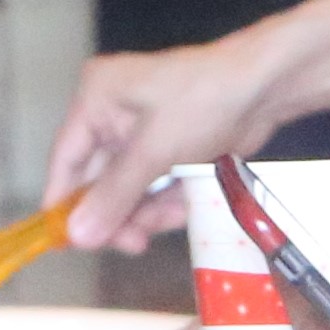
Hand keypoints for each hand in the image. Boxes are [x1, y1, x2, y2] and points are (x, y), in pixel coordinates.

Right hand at [48, 32, 296, 247]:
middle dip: (119, 212)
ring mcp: (139, 132)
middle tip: (135, 242)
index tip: (70, 241)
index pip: (65, 160)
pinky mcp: (164, 146)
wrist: (264, 87)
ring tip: (174, 214)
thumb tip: (76, 235)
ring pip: (128, 189)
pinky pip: (153, 185)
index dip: (66, 203)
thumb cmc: (204, 101)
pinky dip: (167, 200)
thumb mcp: (154, 152)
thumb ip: (113, 197)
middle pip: (97, 180)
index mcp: (95, 100)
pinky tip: (185, 204)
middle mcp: (110, 114)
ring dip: (148, 210)